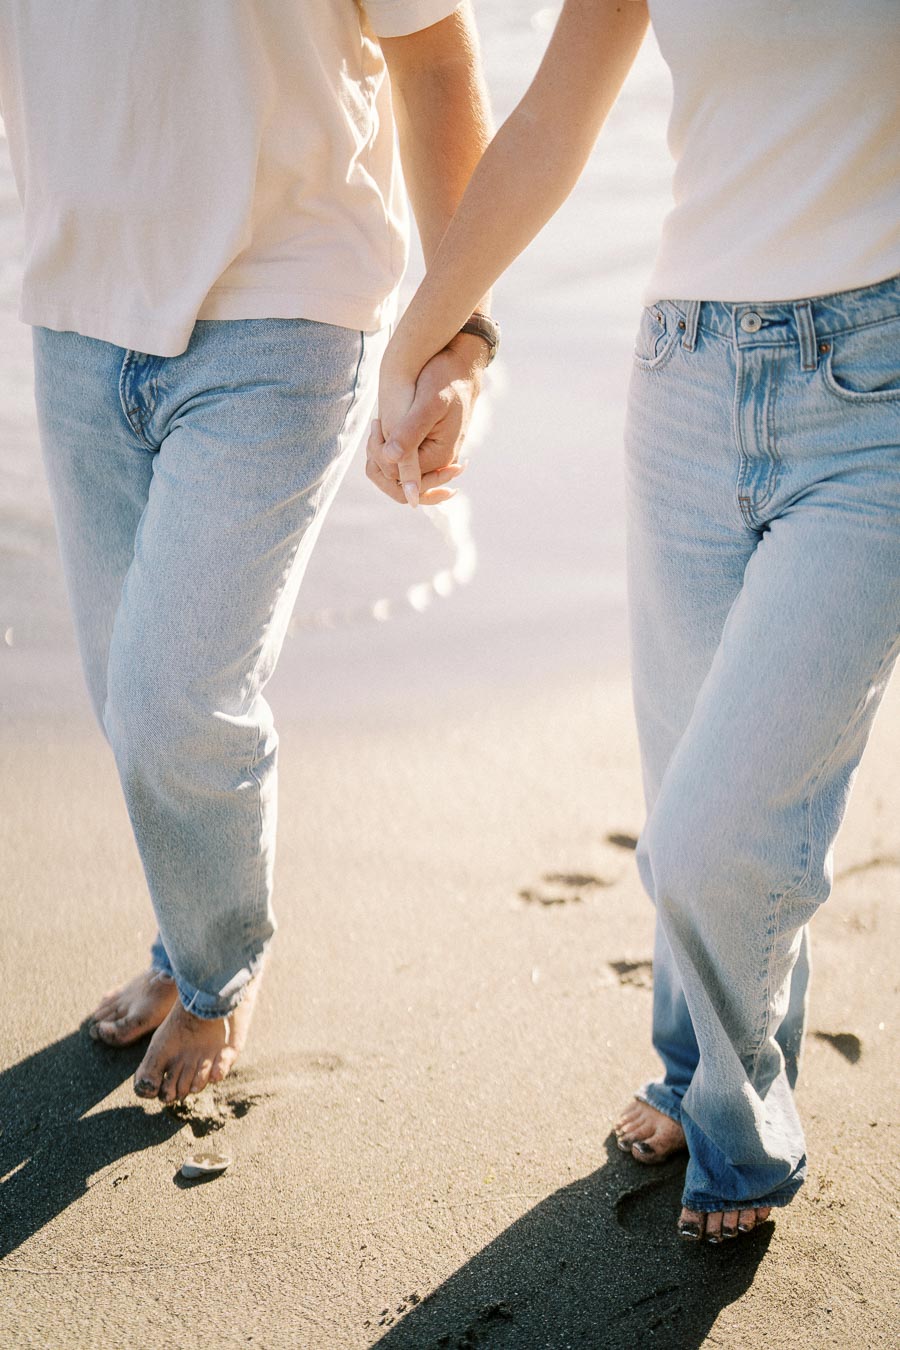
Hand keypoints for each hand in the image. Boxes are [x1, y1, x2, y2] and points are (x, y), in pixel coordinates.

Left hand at [366, 332, 488, 506]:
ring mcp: (435, 457)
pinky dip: (389, 449)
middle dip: (379, 458)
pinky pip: (404, 463)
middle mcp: (439, 463)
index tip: (377, 423)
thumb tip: (390, 460)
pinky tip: (384, 426)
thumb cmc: (446, 379)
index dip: (380, 456)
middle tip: (377, 423)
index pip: (398, 478)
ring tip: (380, 423)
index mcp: (440, 458)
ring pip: (398, 474)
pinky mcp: (429, 448)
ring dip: (382, 454)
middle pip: (398, 483)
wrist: (461, 366)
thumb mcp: (427, 404)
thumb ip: (410, 435)